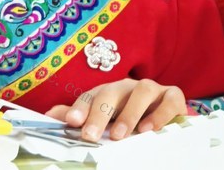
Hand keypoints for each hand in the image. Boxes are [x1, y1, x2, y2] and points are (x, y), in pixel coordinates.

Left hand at [46, 78, 185, 141]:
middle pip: (111, 93)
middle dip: (99, 114)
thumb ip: (82, 117)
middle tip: (90, 135)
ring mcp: (153, 89)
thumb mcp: (106, 122)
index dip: (81, 107)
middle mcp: (128, 88)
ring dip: (129, 113)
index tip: (71, 122)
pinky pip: (169, 99)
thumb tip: (49, 115)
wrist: (168, 118)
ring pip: (141, 91)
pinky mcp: (174, 96)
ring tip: (120, 135)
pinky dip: (159, 113)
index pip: (91, 96)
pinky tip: (149, 129)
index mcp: (109, 93)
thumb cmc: (132, 121)